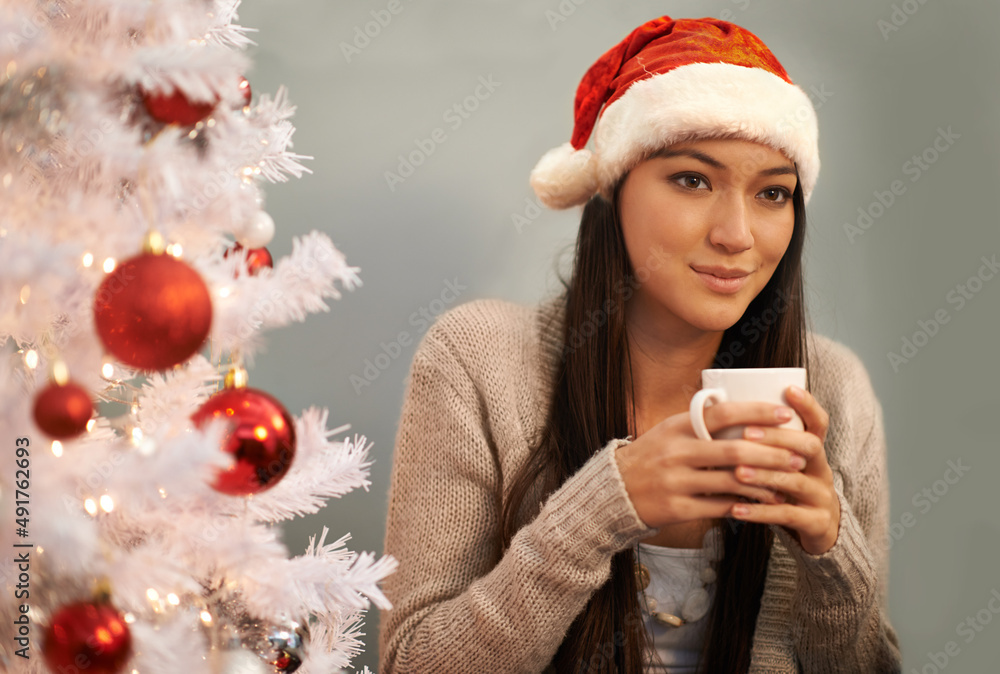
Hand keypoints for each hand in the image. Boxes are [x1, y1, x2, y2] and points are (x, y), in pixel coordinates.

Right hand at [614, 400, 808, 530]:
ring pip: (731, 481)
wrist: (615, 490)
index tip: (786, 415)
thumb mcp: (670, 431)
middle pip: (734, 450)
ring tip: (786, 483)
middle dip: (771, 453)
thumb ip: (701, 422)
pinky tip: (762, 504)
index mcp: (677, 426)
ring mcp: (675, 481)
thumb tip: (742, 410)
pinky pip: (719, 507)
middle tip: (798, 455)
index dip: (757, 413)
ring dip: (764, 483)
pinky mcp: (677, 508)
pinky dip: (744, 505)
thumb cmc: (652, 456)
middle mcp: (676, 452)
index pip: (723, 414)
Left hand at [728, 385, 840, 554]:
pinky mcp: (815, 522)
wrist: (817, 530)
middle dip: (778, 438)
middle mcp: (821, 469)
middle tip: (746, 434)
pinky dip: (760, 512)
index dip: (808, 405)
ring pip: (795, 481)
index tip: (788, 390)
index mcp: (813, 451)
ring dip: (764, 474)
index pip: (818, 422)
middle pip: (809, 447)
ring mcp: (821, 497)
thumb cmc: (786, 487)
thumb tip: (720, 408)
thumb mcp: (782, 462)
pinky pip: (787, 515)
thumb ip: (763, 442)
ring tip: (737, 472)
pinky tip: (736, 508)